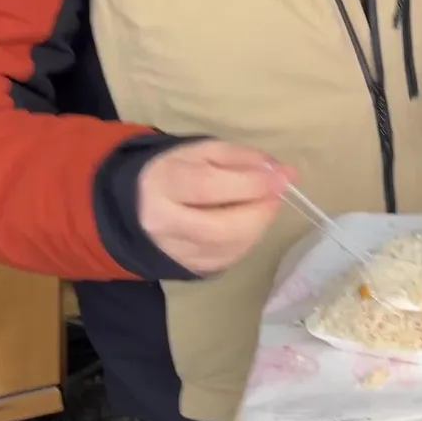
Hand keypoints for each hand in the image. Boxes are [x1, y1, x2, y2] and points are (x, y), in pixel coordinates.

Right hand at [137, 140, 295, 275]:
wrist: (137, 204)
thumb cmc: (176, 170)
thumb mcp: (204, 152)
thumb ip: (243, 158)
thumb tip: (284, 172)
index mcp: (162, 184)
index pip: (208, 187)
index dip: (251, 184)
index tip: (282, 177)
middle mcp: (163, 224)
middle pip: (223, 228)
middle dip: (261, 211)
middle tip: (277, 195)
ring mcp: (174, 251)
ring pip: (229, 248)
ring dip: (258, 226)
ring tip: (263, 206)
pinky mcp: (187, 268)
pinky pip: (227, 259)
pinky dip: (246, 241)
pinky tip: (247, 224)